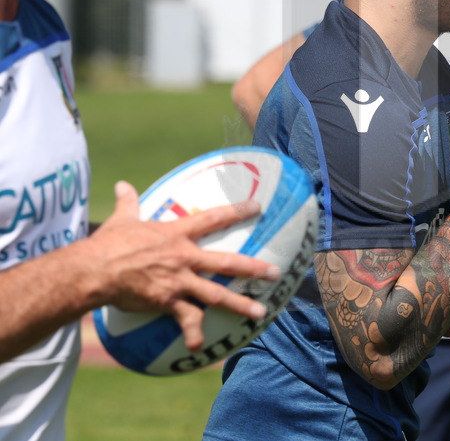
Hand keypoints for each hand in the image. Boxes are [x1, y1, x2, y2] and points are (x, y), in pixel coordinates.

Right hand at [87, 181, 280, 350]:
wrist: (93, 271)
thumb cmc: (108, 244)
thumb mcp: (122, 219)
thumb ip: (128, 202)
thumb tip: (123, 184)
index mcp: (177, 234)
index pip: (214, 218)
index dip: (237, 211)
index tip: (258, 207)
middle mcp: (184, 257)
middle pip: (226, 262)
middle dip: (253, 268)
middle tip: (275, 272)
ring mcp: (178, 281)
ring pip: (216, 294)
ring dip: (239, 304)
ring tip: (259, 312)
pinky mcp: (167, 301)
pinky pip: (185, 319)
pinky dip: (193, 332)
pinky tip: (199, 348)